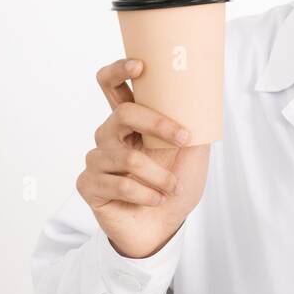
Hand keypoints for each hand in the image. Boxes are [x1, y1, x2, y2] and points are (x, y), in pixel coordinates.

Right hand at [75, 58, 210, 258]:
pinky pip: (120, 184)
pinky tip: (154, 200)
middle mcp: (109, 135)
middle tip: (183, 139)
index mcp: (130, 122)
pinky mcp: (88, 184)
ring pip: (128, 157)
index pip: (113, 85)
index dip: (119, 70)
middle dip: (157, 124)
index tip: (140, 66)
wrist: (162, 227)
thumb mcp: (193, 153)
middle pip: (122, 114)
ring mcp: (96, 159)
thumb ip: (193, 125)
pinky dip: (146, 194)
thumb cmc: (175, 186)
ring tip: (170, 188)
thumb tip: (204, 97)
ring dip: (159, 176)